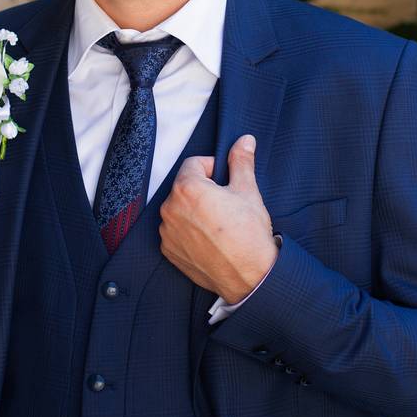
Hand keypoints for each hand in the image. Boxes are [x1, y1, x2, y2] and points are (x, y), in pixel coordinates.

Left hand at [159, 134, 277, 302]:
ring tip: (218, 223)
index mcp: (187, 188)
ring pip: (180, 209)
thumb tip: (244, 140)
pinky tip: (209, 238)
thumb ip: (241, 162)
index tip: (225, 180)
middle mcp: (170, 209)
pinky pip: (176, 230)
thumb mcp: (247, 191)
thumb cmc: (249, 234)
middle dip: (203, 189)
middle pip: (185, 186)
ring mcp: (167, 232)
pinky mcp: (169, 250)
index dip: (212, 168)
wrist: (249, 277)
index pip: (194, 163)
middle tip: (225, 203)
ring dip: (194, 210)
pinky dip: (188, 230)